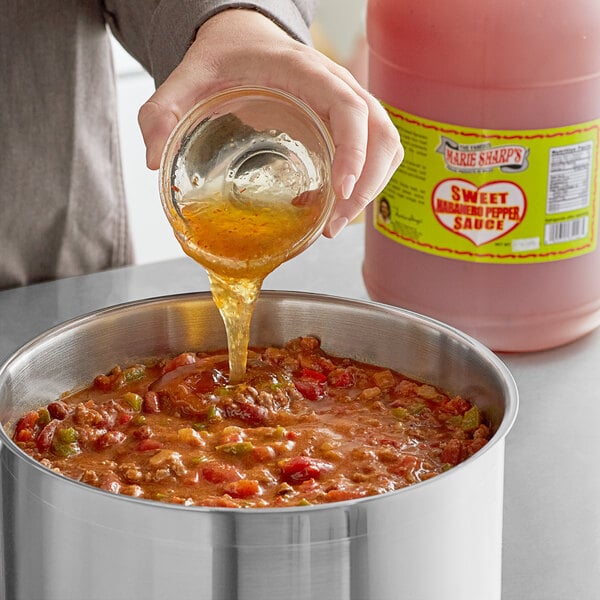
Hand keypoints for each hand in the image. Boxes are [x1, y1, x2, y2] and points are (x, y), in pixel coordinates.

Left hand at [138, 8, 402, 237]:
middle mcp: (337, 85)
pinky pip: (375, 150)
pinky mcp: (347, 120)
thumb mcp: (188, 76)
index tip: (340, 192)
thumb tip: (152, 158)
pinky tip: (328, 205)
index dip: (354, 152)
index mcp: (305, 71)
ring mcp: (347, 102)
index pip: (350, 108)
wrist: (244, 37)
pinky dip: (365, 181)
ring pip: (387, 144)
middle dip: (366, 185)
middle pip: (381, 134)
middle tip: (333, 224)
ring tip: (333, 224)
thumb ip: (163, 111)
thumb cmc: (226, 55)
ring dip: (371, 188)